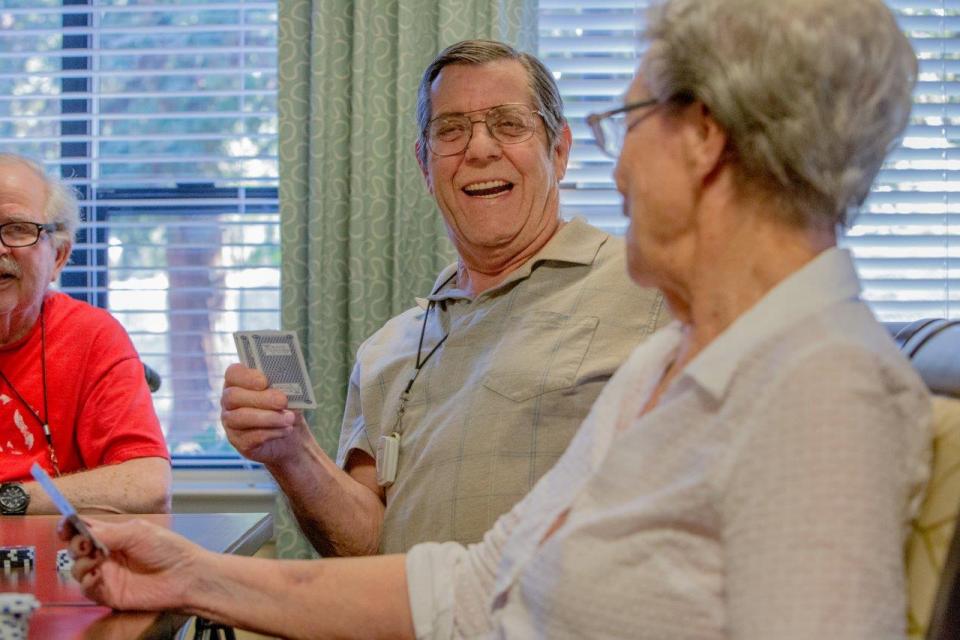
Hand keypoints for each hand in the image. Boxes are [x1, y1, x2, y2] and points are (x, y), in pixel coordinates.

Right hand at [59, 518, 200, 611]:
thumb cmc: (168, 549)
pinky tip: (98, 575)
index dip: (70, 527)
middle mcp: (107, 553)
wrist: (184, 577)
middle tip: (86, 544)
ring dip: (82, 563)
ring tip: (97, 560)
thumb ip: (108, 533)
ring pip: (77, 568)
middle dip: (76, 544)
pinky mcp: (107, 593)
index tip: (64, 527)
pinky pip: (86, 588)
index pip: (84, 529)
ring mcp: (106, 573)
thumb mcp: (137, 532)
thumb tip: (83, 533)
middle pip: (76, 548)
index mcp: (114, 534)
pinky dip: (87, 581)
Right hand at [220, 363, 308, 465]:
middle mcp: (229, 401)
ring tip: (289, 418)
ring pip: (239, 418)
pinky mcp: (239, 442)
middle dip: (261, 399)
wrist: (292, 436)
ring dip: (268, 418)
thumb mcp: (288, 392)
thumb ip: (282, 384)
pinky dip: (271, 432)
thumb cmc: (286, 407)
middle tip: (283, 401)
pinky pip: (249, 437)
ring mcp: (230, 423)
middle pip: (233, 396)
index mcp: (239, 382)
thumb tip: (286, 381)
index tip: (265, 382)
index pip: (233, 374)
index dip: (246, 377)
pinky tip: (286, 430)